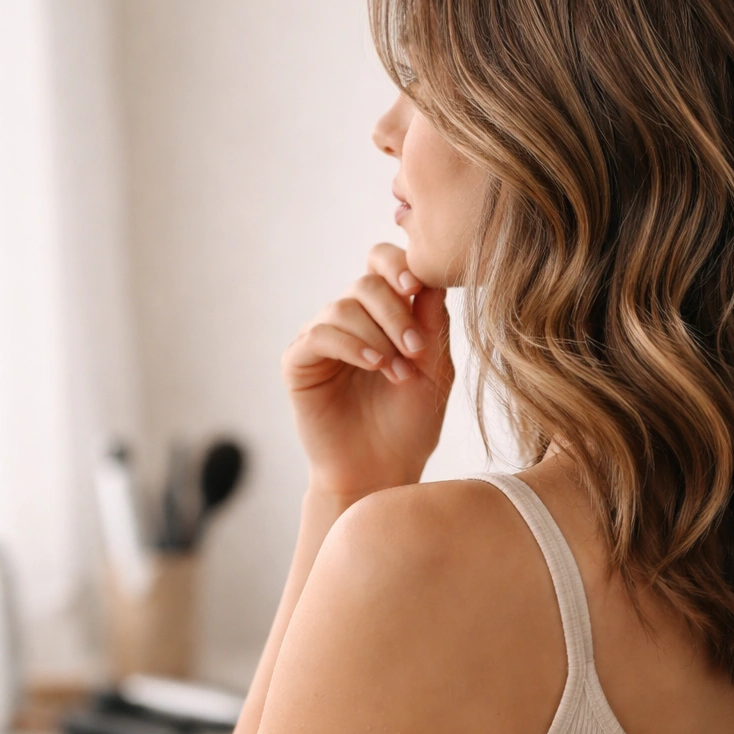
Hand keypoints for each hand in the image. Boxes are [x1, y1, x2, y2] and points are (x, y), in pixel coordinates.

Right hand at [281, 243, 453, 498]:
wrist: (382, 472)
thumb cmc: (410, 425)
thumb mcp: (435, 371)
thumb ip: (433, 324)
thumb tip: (429, 274)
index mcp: (383, 313)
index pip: (383, 262)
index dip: (398, 263)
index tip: (417, 286)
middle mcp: (350, 319)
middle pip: (366, 282)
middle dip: (395, 311)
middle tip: (416, 349)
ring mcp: (321, 339)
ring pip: (343, 307)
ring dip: (377, 335)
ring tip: (398, 371)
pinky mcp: (298, 362)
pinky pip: (318, 335)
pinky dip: (350, 345)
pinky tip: (375, 365)